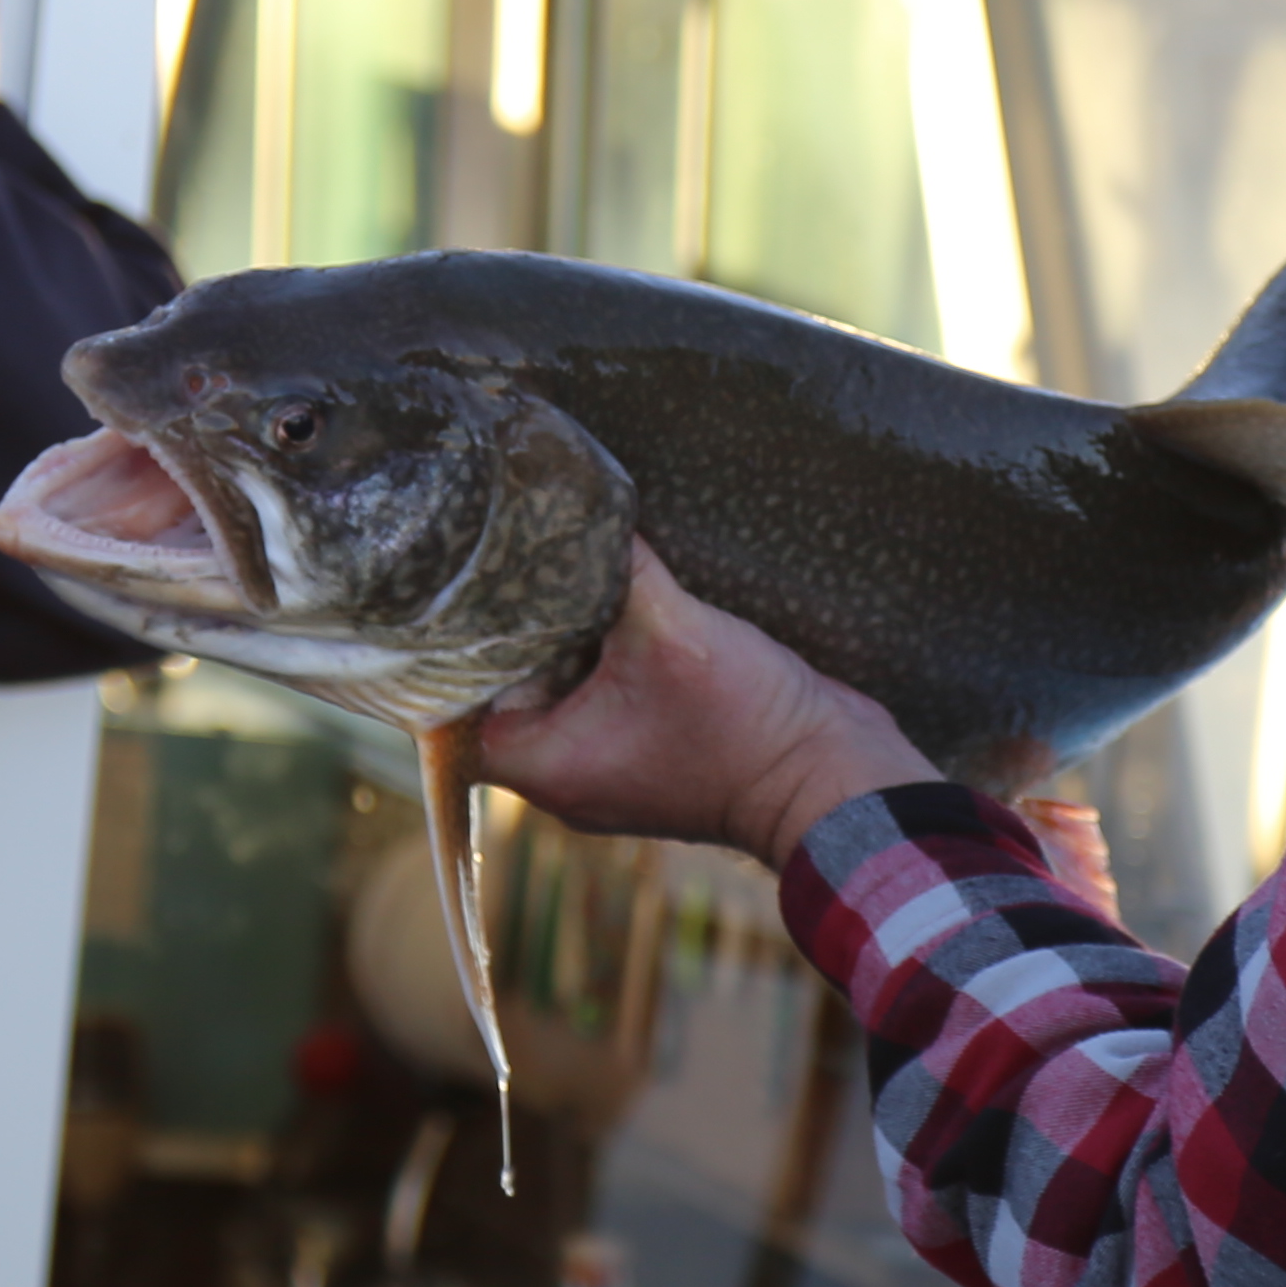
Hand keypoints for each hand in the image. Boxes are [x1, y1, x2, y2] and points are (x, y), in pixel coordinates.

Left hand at [478, 548, 932, 872]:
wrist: (833, 778)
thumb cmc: (745, 724)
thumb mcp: (672, 631)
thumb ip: (621, 569)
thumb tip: (586, 508)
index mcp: (549, 767)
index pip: (457, 716)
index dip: (451, 655)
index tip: (463, 596)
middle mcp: (569, 777)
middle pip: (508, 697)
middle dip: (517, 634)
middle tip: (512, 566)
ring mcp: (613, 767)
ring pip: (562, 693)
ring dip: (568, 641)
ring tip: (565, 572)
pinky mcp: (653, 750)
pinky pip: (606, 699)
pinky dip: (607, 655)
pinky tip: (620, 599)